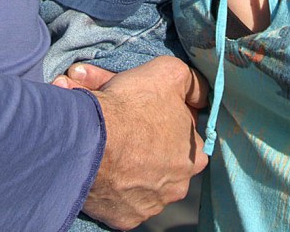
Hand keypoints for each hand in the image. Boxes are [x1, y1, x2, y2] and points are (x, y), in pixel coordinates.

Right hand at [54, 58, 207, 229]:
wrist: (90, 138)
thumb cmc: (133, 105)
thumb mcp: (169, 72)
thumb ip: (190, 81)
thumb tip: (199, 92)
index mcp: (194, 157)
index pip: (186, 133)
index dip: (168, 115)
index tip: (147, 106)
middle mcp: (176, 187)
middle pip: (163, 157)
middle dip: (147, 139)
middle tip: (125, 119)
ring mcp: (148, 205)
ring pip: (140, 177)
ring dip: (127, 159)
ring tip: (107, 136)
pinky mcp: (122, 218)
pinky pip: (118, 197)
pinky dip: (110, 180)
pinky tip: (99, 159)